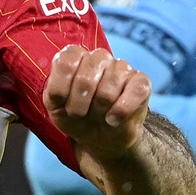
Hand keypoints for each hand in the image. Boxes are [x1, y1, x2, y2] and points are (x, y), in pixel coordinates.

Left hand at [43, 46, 152, 160]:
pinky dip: (121, 110)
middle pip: (85, 79)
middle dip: (78, 105)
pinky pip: (135, 91)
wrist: (100, 137)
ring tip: (98, 116)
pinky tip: (113, 119)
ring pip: (108, 89)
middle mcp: (99, 57)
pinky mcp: (141, 82)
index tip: (61, 104)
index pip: (66, 62)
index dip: (61, 88)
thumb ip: (53, 92)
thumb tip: (65, 89)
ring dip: (99, 111)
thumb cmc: (75, 117)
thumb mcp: (54, 106)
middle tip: (79, 114)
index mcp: (76, 57)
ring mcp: (122, 68)